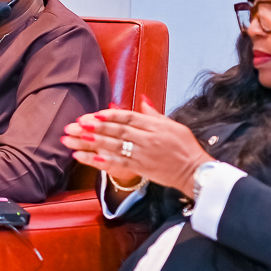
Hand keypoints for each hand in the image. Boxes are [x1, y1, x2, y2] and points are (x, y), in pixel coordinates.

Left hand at [61, 98, 212, 194]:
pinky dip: (104, 161)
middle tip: (75, 125)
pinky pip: (120, 164)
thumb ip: (153, 114)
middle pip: (117, 131)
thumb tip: (141, 99)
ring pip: (115, 147)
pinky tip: (88, 159)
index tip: (92, 114)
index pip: (128, 117)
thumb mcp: (173, 125)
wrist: (195, 171)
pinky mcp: (142, 169)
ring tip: (74, 140)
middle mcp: (147, 139)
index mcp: (155, 126)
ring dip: (93, 143)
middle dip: (94, 127)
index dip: (109, 116)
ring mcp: (144, 154)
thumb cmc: (185, 147)